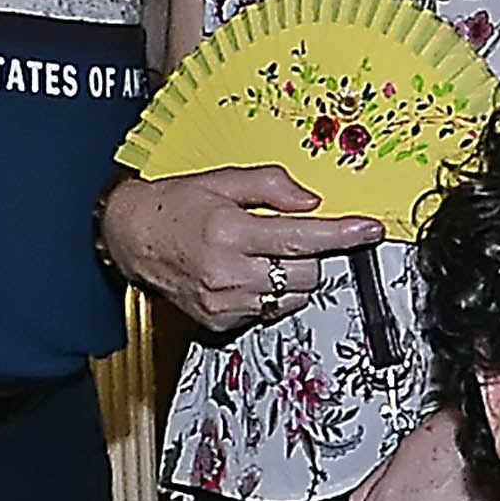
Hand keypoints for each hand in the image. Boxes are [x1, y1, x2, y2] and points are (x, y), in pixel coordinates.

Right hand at [102, 167, 386, 336]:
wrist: (130, 237)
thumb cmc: (174, 205)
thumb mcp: (222, 180)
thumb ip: (271, 185)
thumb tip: (311, 201)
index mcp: (230, 231)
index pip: (304, 237)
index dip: (343, 234)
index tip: (369, 230)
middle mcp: (228, 271)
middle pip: (307, 273)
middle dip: (313, 253)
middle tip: (291, 236)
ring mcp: (224, 301)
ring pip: (293, 296)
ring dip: (293, 275)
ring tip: (265, 254)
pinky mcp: (220, 320)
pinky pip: (268, 310)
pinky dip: (270, 292)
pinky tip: (248, 272)